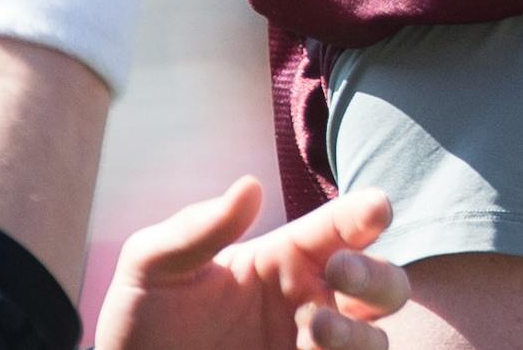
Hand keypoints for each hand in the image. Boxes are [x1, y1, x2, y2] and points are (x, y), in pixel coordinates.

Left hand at [93, 179, 408, 349]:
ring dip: (356, 333)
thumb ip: (194, 228)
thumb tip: (250, 187)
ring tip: (312, 328)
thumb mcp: (151, 268)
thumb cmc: (140, 325)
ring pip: (375, 340)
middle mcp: (309, 304)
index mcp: (283, 260)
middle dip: (375, 274)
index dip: (365, 213)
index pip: (339, 229)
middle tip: (337, 271)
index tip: (376, 208)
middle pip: (383, 283)